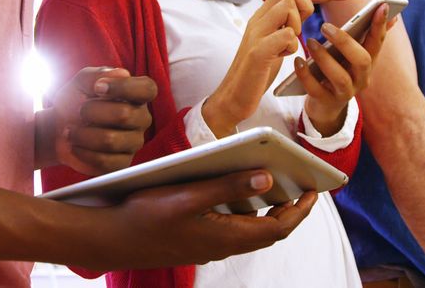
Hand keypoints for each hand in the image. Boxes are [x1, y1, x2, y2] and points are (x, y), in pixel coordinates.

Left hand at [51, 67, 155, 175]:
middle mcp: (141, 119)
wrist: (58, 130)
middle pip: (124, 115)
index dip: (124, 87)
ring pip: (110, 140)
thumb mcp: (81, 82)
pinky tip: (75, 146)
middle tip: (79, 111)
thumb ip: (97, 74)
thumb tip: (121, 74)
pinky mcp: (121, 163)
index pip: (147, 89)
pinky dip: (83, 151)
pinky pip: (105, 161)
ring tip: (71, 131)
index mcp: (136, 96)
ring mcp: (133, 142)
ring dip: (82, 134)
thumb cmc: (75, 102)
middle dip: (92, 111)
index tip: (98, 88)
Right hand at [102, 170, 316, 267]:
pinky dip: (246, 213)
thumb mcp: (187, 196)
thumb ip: (228, 187)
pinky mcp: (197, 242)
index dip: (299, 210)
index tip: (315, 190)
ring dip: (268, 211)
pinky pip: (233, 229)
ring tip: (280, 185)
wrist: (110, 240)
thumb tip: (267, 178)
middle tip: (303, 187)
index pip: (277, 227)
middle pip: (268, 231)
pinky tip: (241, 193)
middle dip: (289, 210)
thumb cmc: (144, 216)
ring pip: (251, 231)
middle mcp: (222, 246)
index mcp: (226, 236)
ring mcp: (209, 246)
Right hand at [203, 0, 353, 136]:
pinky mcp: (257, 52)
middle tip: (300, 30)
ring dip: (298, 25)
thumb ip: (287, 22)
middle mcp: (259, 18)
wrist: (233, 97)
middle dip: (306, 5)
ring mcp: (257, 33)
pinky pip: (284, 36)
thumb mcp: (275, 40)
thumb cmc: (258, 70)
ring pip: (287, 7)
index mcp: (265, 15)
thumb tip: (307, 5)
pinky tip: (284, 56)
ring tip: (289, 44)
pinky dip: (291, 46)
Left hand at [299, 3, 393, 134]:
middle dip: (345, 42)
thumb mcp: (351, 52)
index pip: (377, 42)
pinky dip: (306, 75)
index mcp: (368, 62)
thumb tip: (383, 7)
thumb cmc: (337, 69)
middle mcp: (361, 78)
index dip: (380, 24)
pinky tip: (298, 61)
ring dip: (325, 58)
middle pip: (362, 60)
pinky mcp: (327, 102)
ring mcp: (346, 93)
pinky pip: (316, 90)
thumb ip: (363, 33)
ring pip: (340, 77)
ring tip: (309, 41)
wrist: (324, 105)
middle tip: (324, 26)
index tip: (381, 5)